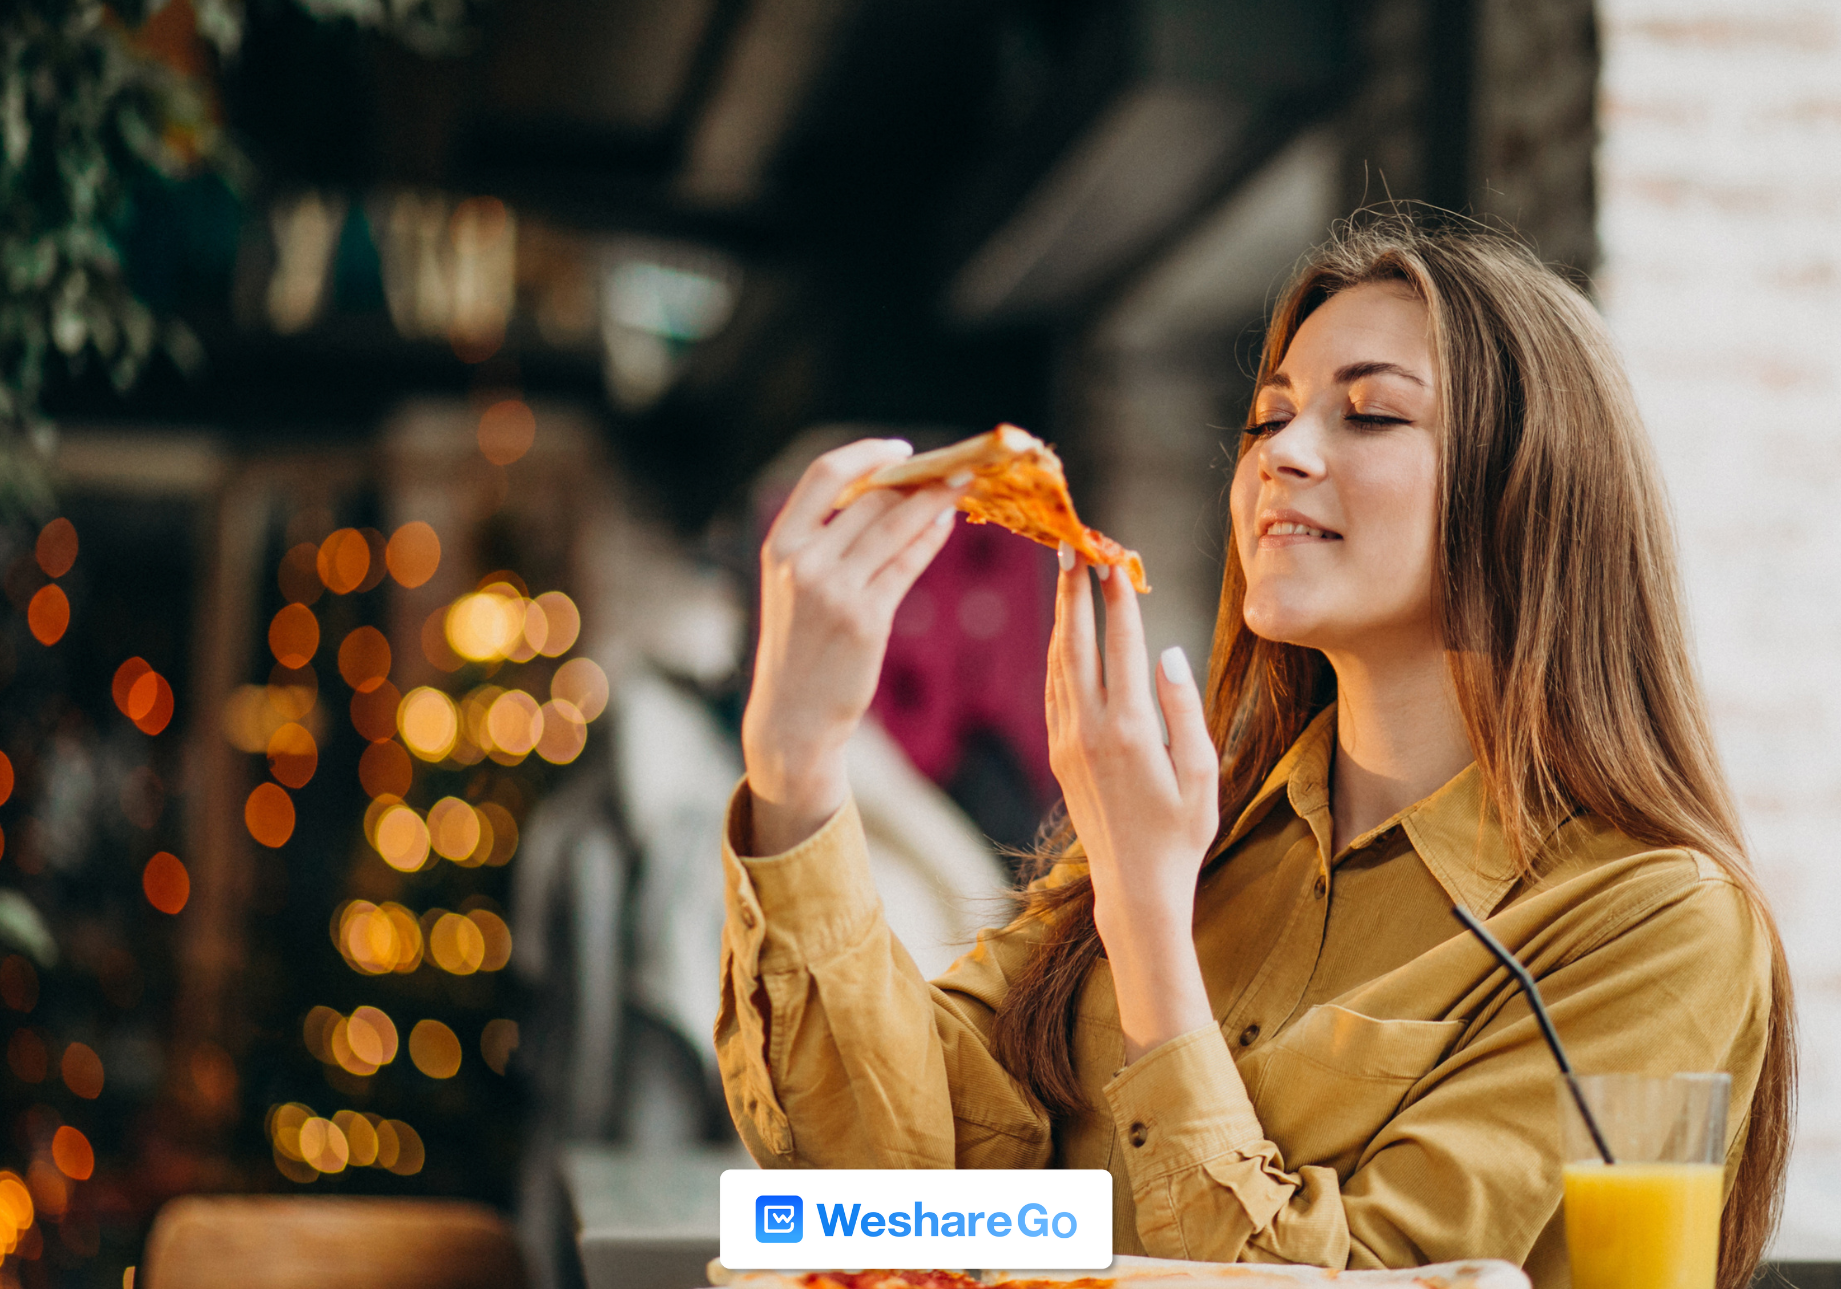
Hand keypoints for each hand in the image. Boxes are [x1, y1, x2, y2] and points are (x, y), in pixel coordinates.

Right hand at [741, 439, 966, 854]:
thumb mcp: (795, 586)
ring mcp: (833, 590)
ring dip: (935, 500)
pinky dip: (931, 539)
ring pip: (895, 525)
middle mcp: (803, 562)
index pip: (824, 476)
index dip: (866, 454)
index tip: (902, 449)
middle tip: (954, 464)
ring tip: (964, 485)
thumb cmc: (799, 648)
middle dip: (918, 477)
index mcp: (780, 545)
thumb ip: (827, 542)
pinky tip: (947, 525)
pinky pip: (906, 564)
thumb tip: (889, 495)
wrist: (793, 716)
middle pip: (872, 498)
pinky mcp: (864, 619)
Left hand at [1046, 544, 1219, 1059]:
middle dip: (1076, 592)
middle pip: (1077, 644)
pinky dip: (1058, 653)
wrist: (1134, 885)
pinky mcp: (1059, 754)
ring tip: (1066, 576)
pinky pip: (1054, 690)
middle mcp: (1092, 730)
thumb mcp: (1202, 773)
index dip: (1117, 598)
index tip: (1115, 558)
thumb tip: (1169, 652)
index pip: (1122, 646)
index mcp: (1132, 730)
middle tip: (1075, 546)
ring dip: (1062, 617)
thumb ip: (1185, 709)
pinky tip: (1063, 634)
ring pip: (1059, 664)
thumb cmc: (1182, 833)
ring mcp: (1069, 741)